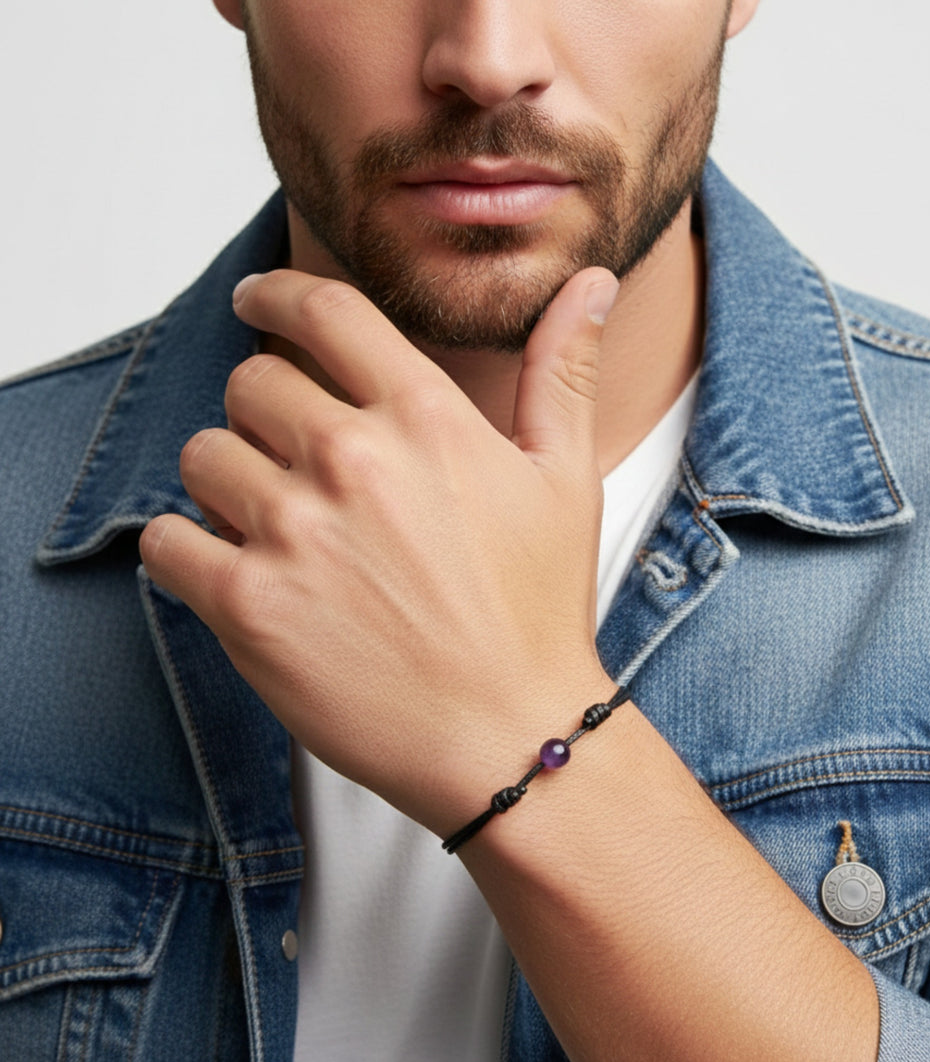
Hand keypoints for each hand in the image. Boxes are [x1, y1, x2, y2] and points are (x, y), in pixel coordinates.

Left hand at [139, 267, 619, 835]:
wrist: (509, 736)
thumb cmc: (538, 612)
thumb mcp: (566, 479)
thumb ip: (560, 370)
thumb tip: (590, 284)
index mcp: (423, 415)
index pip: (322, 310)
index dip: (275, 293)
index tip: (256, 300)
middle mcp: (351, 459)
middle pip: (250, 382)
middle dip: (264, 411)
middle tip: (294, 458)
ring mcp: (293, 532)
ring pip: (202, 455)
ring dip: (228, 480)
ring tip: (275, 525)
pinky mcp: (247, 606)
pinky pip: (166, 541)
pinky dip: (186, 550)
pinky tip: (236, 570)